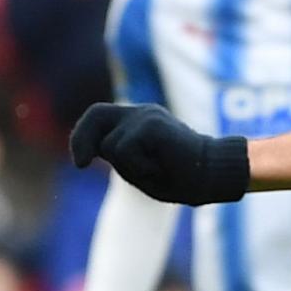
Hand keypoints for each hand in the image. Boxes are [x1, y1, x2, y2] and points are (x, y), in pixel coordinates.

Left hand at [69, 102, 250, 206]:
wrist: (210, 175)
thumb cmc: (177, 177)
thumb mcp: (139, 167)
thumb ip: (117, 155)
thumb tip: (92, 150)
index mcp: (137, 121)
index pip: (99, 116)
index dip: (82, 135)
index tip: (80, 161)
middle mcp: (141, 113)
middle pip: (96, 115)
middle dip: (81, 139)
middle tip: (80, 164)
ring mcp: (147, 116)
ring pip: (111, 145)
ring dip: (126, 167)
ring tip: (152, 170)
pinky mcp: (152, 125)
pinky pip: (125, 151)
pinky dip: (138, 167)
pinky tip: (159, 168)